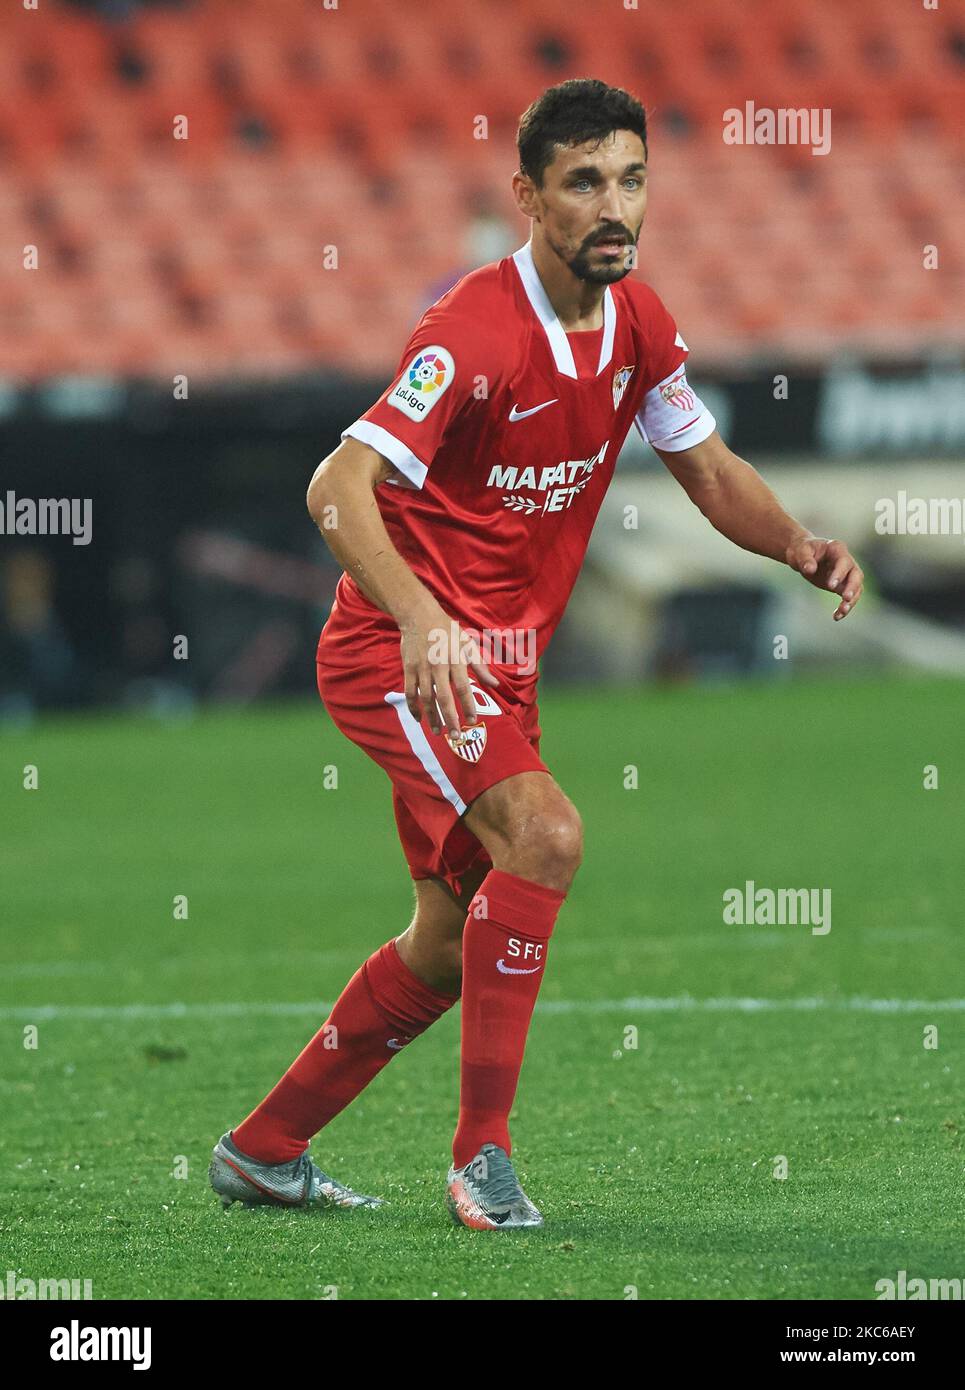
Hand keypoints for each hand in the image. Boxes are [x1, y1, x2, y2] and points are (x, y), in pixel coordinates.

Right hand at [399, 598, 499, 733]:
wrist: (418, 616)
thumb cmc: (447, 630)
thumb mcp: (468, 644)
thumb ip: (481, 666)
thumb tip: (495, 685)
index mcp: (456, 660)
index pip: (463, 688)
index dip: (468, 706)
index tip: (473, 721)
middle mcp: (438, 666)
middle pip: (444, 698)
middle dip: (451, 719)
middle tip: (456, 736)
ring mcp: (421, 669)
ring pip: (426, 699)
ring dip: (432, 717)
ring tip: (438, 732)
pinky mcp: (408, 669)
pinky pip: (410, 692)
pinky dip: (413, 707)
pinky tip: (419, 718)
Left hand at [786, 536, 863, 620]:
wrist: (802, 555)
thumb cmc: (802, 550)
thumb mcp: (800, 550)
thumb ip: (805, 559)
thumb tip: (810, 569)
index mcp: (837, 548)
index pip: (844, 561)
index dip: (840, 573)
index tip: (831, 586)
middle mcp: (846, 560)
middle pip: (857, 575)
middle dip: (852, 587)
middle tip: (845, 598)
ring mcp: (846, 574)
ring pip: (857, 588)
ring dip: (851, 601)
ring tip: (842, 612)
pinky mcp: (842, 585)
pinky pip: (848, 597)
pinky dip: (844, 607)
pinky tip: (836, 617)